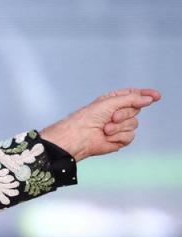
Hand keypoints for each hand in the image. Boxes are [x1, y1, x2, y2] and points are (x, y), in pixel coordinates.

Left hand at [39, 87, 160, 161]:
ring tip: (105, 129)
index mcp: (114, 101)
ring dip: (119, 127)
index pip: (134, 95)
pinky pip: (129, 136)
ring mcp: (119, 127)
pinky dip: (118, 137)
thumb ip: (132, 99)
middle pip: (136, 110)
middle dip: (125, 113)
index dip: (146, 95)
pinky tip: (107, 137)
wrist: (80, 136)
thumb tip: (149, 98)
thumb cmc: (89, 117)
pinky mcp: (119, 140)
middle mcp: (118, 113)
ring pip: (134, 124)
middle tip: (112, 117)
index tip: (156, 96)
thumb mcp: (111, 101)